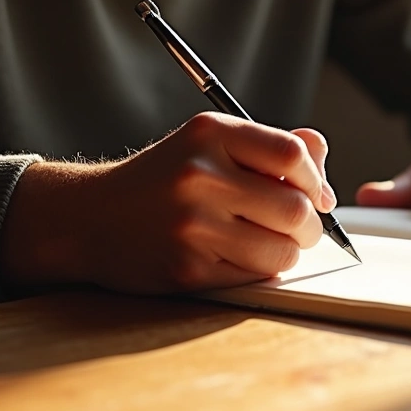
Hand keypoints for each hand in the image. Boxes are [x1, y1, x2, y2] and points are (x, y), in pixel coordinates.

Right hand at [0, 112, 335, 292]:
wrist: (88, 219)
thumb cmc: (163, 181)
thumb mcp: (209, 145)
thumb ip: (269, 148)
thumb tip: (322, 167)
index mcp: (210, 134)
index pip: (292, 154)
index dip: (315, 181)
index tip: (317, 196)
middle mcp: (199, 175)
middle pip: (295, 208)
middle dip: (310, 225)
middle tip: (302, 229)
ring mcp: (192, 226)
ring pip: (281, 250)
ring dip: (288, 253)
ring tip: (271, 244)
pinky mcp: (186, 270)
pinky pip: (253, 277)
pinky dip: (260, 271)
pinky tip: (240, 258)